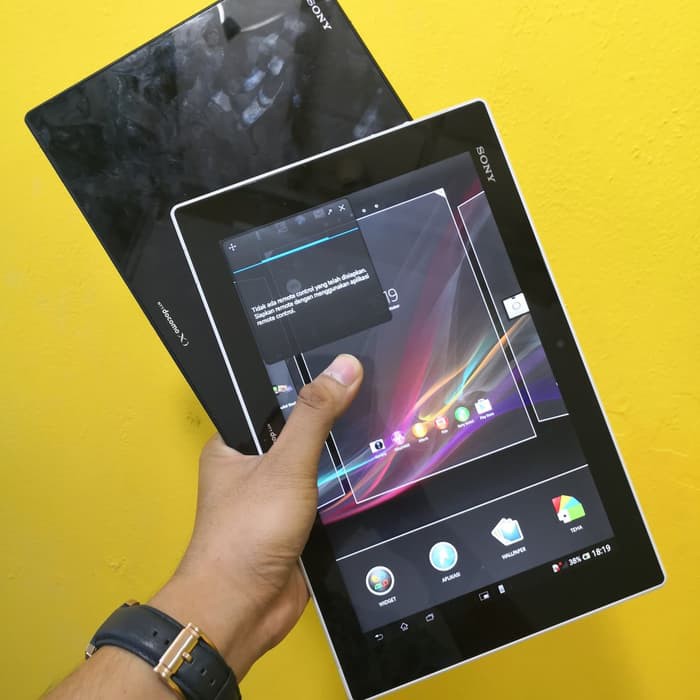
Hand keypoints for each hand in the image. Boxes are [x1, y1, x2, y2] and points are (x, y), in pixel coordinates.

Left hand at [150, 354, 362, 680]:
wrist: (244, 611)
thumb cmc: (246, 534)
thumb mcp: (285, 464)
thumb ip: (315, 416)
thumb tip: (344, 367)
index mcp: (235, 446)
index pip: (274, 402)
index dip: (307, 385)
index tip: (344, 369)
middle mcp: (254, 469)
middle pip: (301, 434)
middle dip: (333, 425)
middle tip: (374, 396)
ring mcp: (278, 498)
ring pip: (318, 467)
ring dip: (343, 460)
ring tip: (384, 428)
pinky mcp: (299, 524)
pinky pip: (329, 497)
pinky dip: (348, 491)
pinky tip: (376, 473)